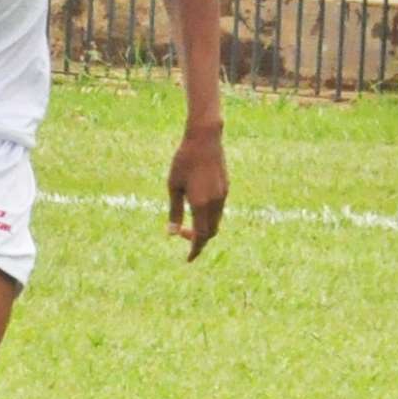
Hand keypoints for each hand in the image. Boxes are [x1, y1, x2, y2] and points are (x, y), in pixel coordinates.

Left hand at [165, 126, 226, 262]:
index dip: (195, 249)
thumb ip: (174, 211)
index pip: (201, 236)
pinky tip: (198, 210)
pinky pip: (219, 210)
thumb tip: (172, 233)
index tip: (188, 259)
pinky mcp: (225, 188)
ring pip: (216, 221)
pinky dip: (210, 217)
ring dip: (205, 228)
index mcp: (201, 204)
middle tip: (183, 237)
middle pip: (211, 232)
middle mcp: (215, 202)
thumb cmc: (183, 161)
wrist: (205, 139)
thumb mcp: (173, 186)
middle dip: (199, 240)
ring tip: (189, 226)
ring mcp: (223, 195)